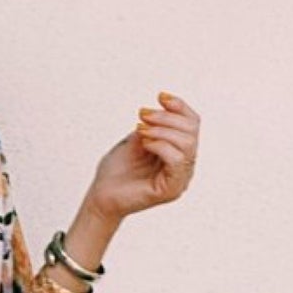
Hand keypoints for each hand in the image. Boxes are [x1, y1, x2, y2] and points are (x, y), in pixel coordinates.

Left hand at [87, 90, 199, 222]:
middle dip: (166, 117)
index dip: (180, 107)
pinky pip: (177, 160)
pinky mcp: (171, 190)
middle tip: (142, 116)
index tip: (160, 96)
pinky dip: (160, 145)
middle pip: (192, 131)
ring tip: (140, 130)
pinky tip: (144, 144)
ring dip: (162, 130)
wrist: (100, 195)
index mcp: (178, 152)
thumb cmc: (116, 170)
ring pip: (187, 144)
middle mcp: (184, 166)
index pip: (192, 124)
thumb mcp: (137, 137)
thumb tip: (165, 105)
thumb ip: (154, 124)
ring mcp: (180, 179)